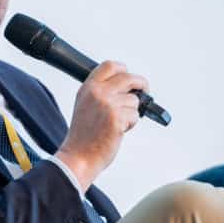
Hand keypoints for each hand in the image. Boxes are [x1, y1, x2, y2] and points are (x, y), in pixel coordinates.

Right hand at [56, 61, 147, 190]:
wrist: (78, 156)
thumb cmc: (83, 135)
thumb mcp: (84, 104)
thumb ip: (100, 92)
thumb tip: (125, 86)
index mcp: (88, 87)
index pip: (110, 66)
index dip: (124, 69)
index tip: (130, 76)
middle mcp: (98, 92)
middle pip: (128, 78)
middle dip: (141, 84)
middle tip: (145, 91)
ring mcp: (108, 104)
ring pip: (134, 100)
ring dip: (131, 112)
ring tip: (117, 123)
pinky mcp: (118, 118)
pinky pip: (135, 116)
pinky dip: (130, 124)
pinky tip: (117, 131)